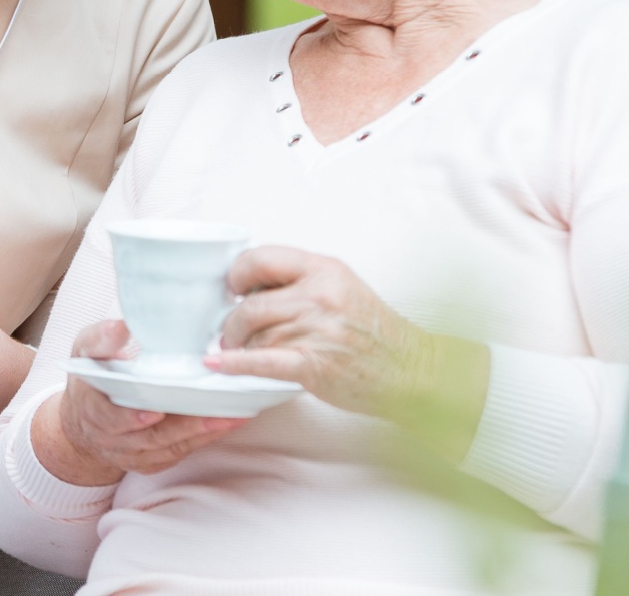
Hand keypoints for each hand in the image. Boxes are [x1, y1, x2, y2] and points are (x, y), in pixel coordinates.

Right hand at [32, 319, 248, 486]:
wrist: (83, 421)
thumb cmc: (91, 378)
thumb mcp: (85, 352)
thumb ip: (101, 339)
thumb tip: (121, 325)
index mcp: (93, 410)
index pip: (110, 418)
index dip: (131, 417)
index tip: (154, 411)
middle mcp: (112, 439)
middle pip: (151, 438)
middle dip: (185, 426)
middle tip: (217, 413)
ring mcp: (133, 454)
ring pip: (170, 448)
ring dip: (203, 434)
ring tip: (233, 416)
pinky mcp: (151, 462)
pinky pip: (178, 454)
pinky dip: (203, 440)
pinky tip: (227, 424)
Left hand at [208, 246, 408, 415]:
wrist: (410, 370)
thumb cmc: (375, 332)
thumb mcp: (341, 287)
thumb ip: (301, 281)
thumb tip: (251, 286)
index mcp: (323, 269)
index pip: (261, 258)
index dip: (238, 274)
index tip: (234, 288)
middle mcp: (319, 295)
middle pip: (251, 304)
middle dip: (232, 321)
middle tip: (231, 331)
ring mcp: (316, 330)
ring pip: (254, 335)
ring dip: (239, 347)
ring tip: (239, 351)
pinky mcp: (313, 365)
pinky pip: (262, 361)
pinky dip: (235, 364)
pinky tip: (218, 364)